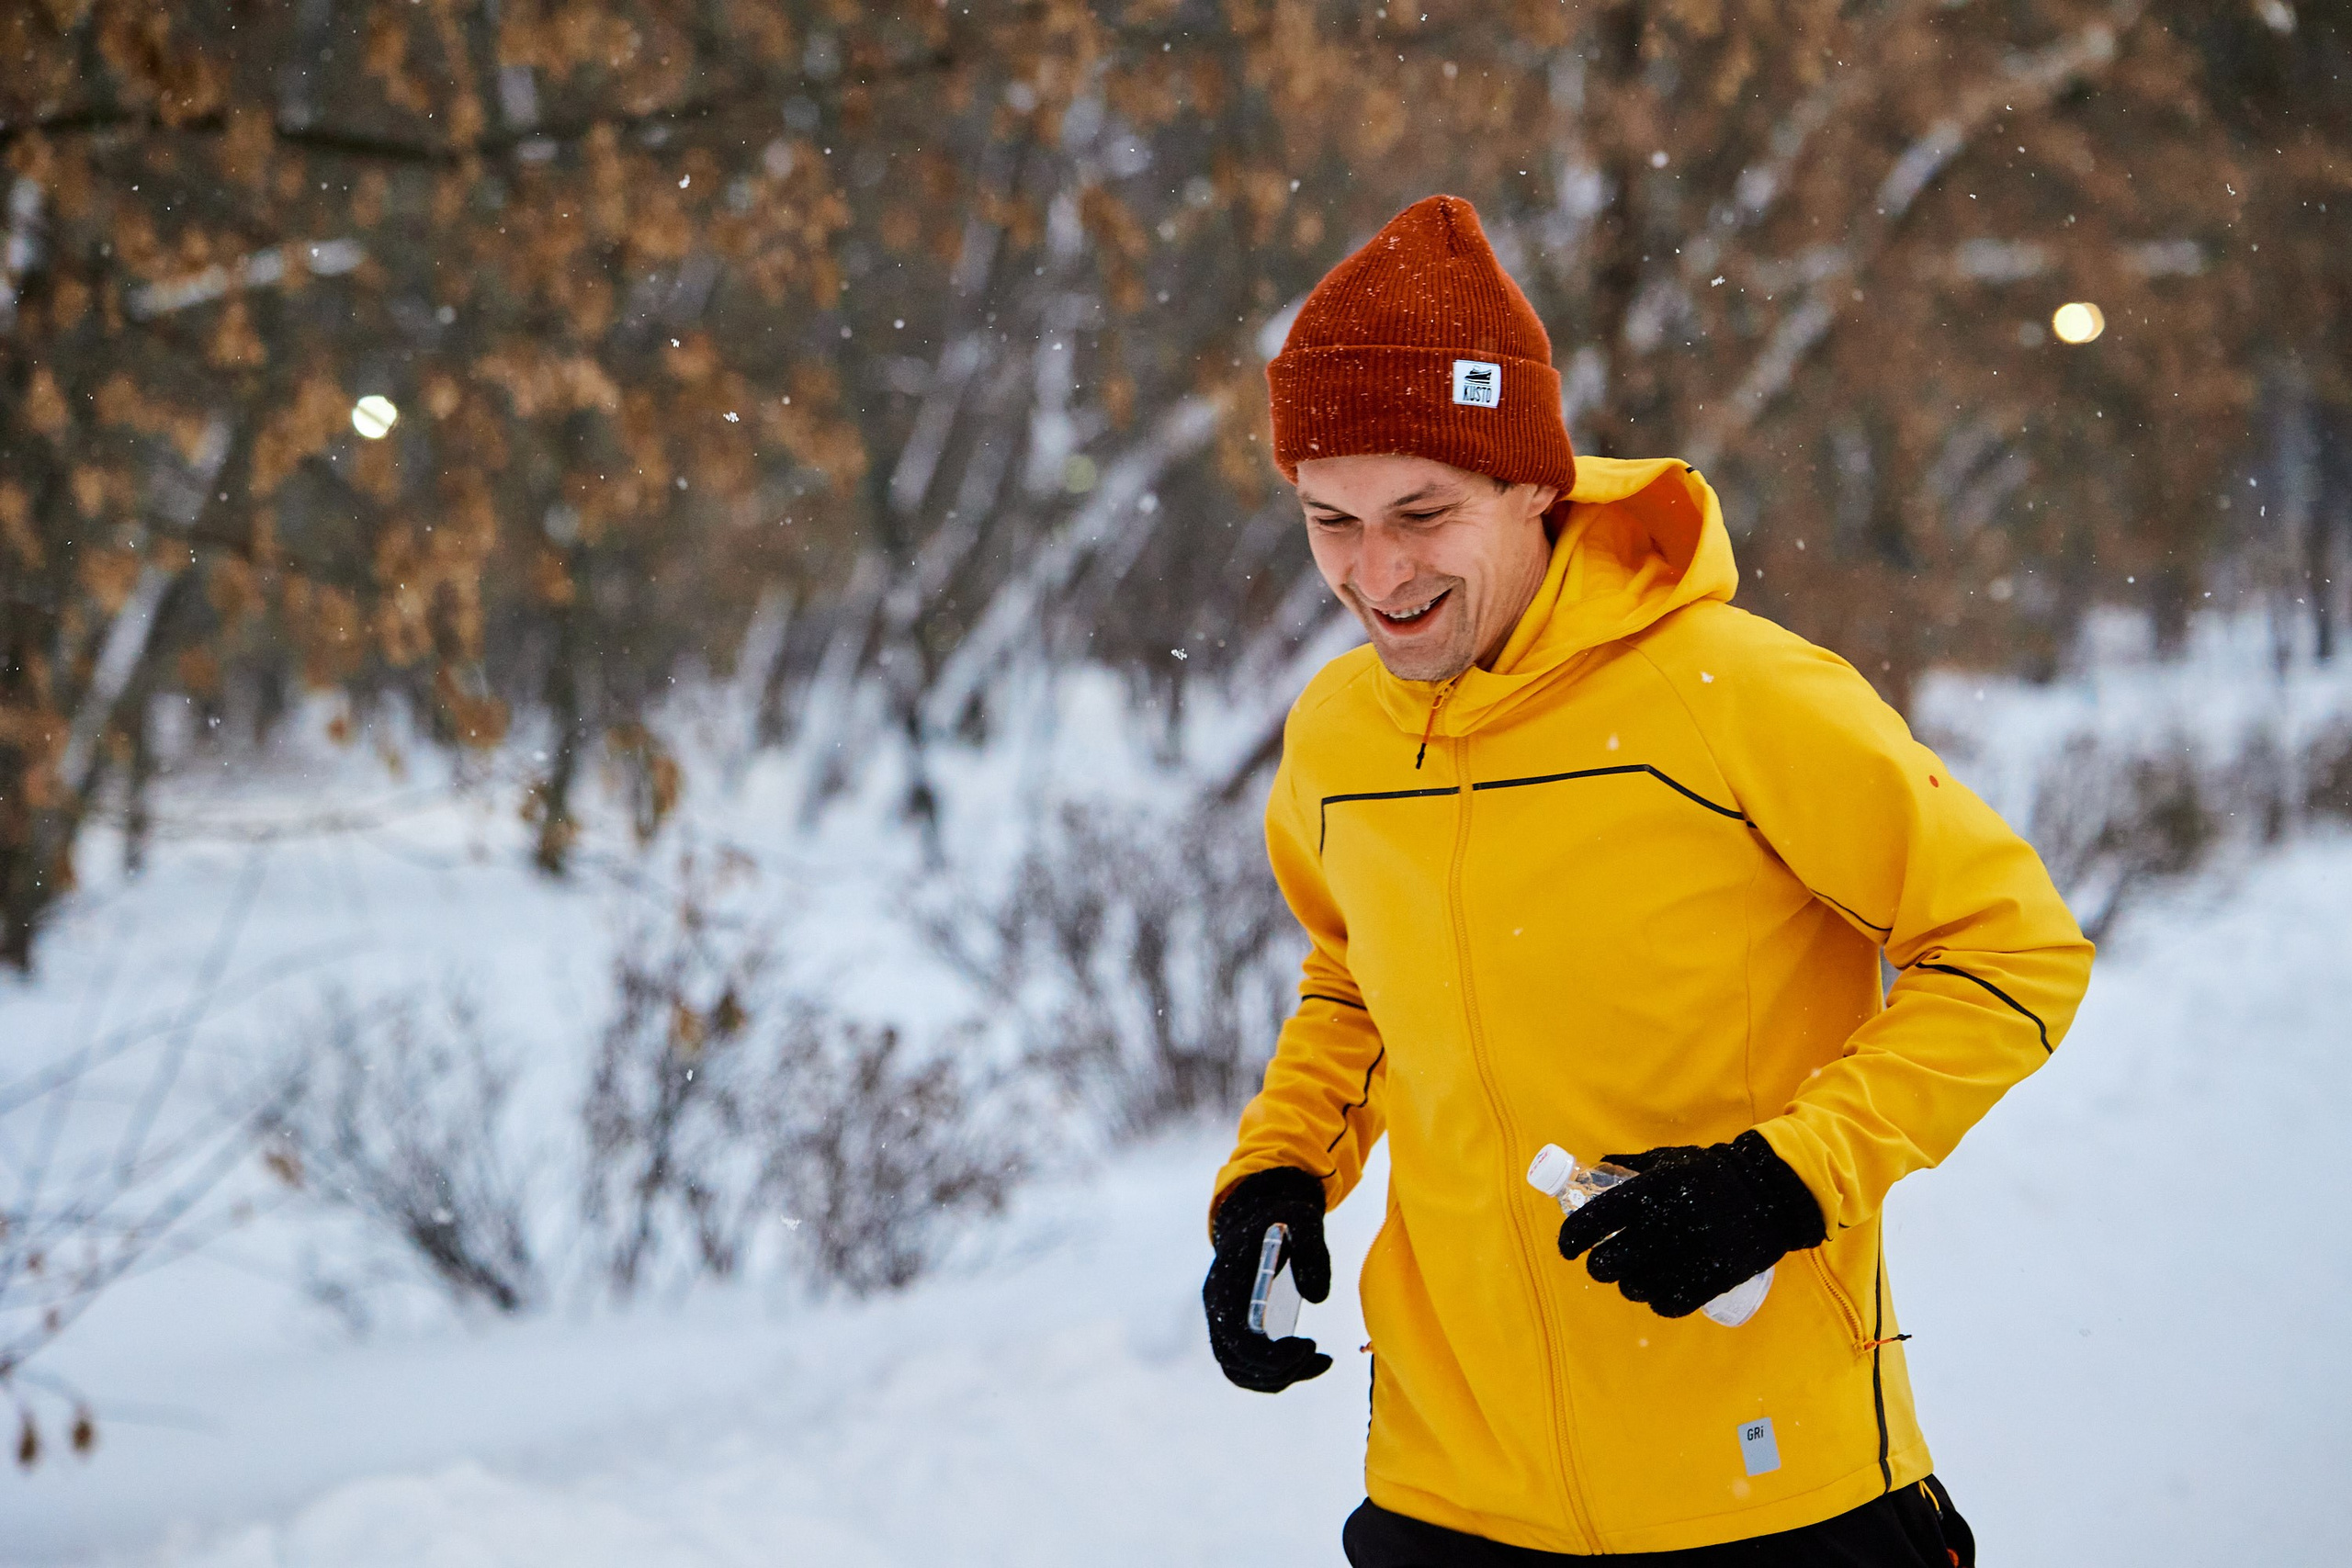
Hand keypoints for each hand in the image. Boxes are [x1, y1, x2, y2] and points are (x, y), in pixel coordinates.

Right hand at [1203, 1166, 1332, 1391]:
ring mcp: (1221, 1321)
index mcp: (1225, 1283)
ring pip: (1239, 1371)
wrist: (1256, 1214)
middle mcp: (1216, 1308)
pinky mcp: (1235, 1329)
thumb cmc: (1280, 1217)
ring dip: (1279, 1378)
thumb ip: (1312, 1251)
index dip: (1270, 1354)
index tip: (1309, 1345)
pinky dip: (1277, 1372)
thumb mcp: (1302, 1220)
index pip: (1235, 1338)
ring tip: (1320, 1361)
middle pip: (1234, 1363)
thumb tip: (1317, 1297)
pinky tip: (1310, 1359)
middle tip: (1319, 1356)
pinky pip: (1248, 1366)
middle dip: (1279, 1371)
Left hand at [1555, 1131, 1825, 1318]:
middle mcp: (1666, 1224)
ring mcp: (1689, 1255)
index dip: (1571, 1238)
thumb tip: (1594, 1164)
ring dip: (1627, 1285)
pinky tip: (1655, 1292)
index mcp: (1652, 1190)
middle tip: (1601, 1263)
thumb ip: (1631, 1166)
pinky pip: (1668, 1304)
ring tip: (1631, 1276)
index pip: (1594, 1220)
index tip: (1567, 1247)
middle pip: (1608, 1262)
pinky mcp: (1712, 1280)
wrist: (1771, 1193)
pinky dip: (1656, 1301)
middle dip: (1597, 1265)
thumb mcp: (1671, 1159)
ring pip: (1634, 1287)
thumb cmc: (1713, 1173)